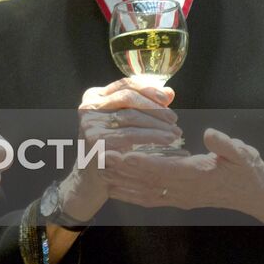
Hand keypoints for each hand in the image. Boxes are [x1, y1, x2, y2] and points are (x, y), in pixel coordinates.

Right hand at [65, 77, 178, 219]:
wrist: (91, 178)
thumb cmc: (112, 148)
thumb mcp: (124, 123)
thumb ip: (144, 106)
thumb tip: (169, 92)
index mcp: (94, 97)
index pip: (124, 84)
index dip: (148, 88)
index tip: (168, 98)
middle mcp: (88, 107)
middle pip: (127, 97)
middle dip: (155, 107)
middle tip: (174, 119)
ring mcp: (90, 124)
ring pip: (130, 116)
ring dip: (157, 123)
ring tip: (175, 132)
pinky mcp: (95, 141)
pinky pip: (130, 135)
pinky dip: (152, 136)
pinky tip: (167, 140)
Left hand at [103, 128, 263, 231]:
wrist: (258, 195)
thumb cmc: (249, 170)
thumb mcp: (243, 153)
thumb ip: (226, 145)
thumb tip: (211, 134)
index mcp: (199, 175)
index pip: (167, 169)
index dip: (144, 162)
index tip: (123, 154)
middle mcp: (187, 190)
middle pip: (149, 181)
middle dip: (124, 172)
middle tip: (101, 160)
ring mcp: (182, 198)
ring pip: (146, 193)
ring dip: (123, 185)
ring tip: (100, 174)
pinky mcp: (180, 201)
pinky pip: (152, 200)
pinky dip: (132, 196)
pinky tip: (116, 190)